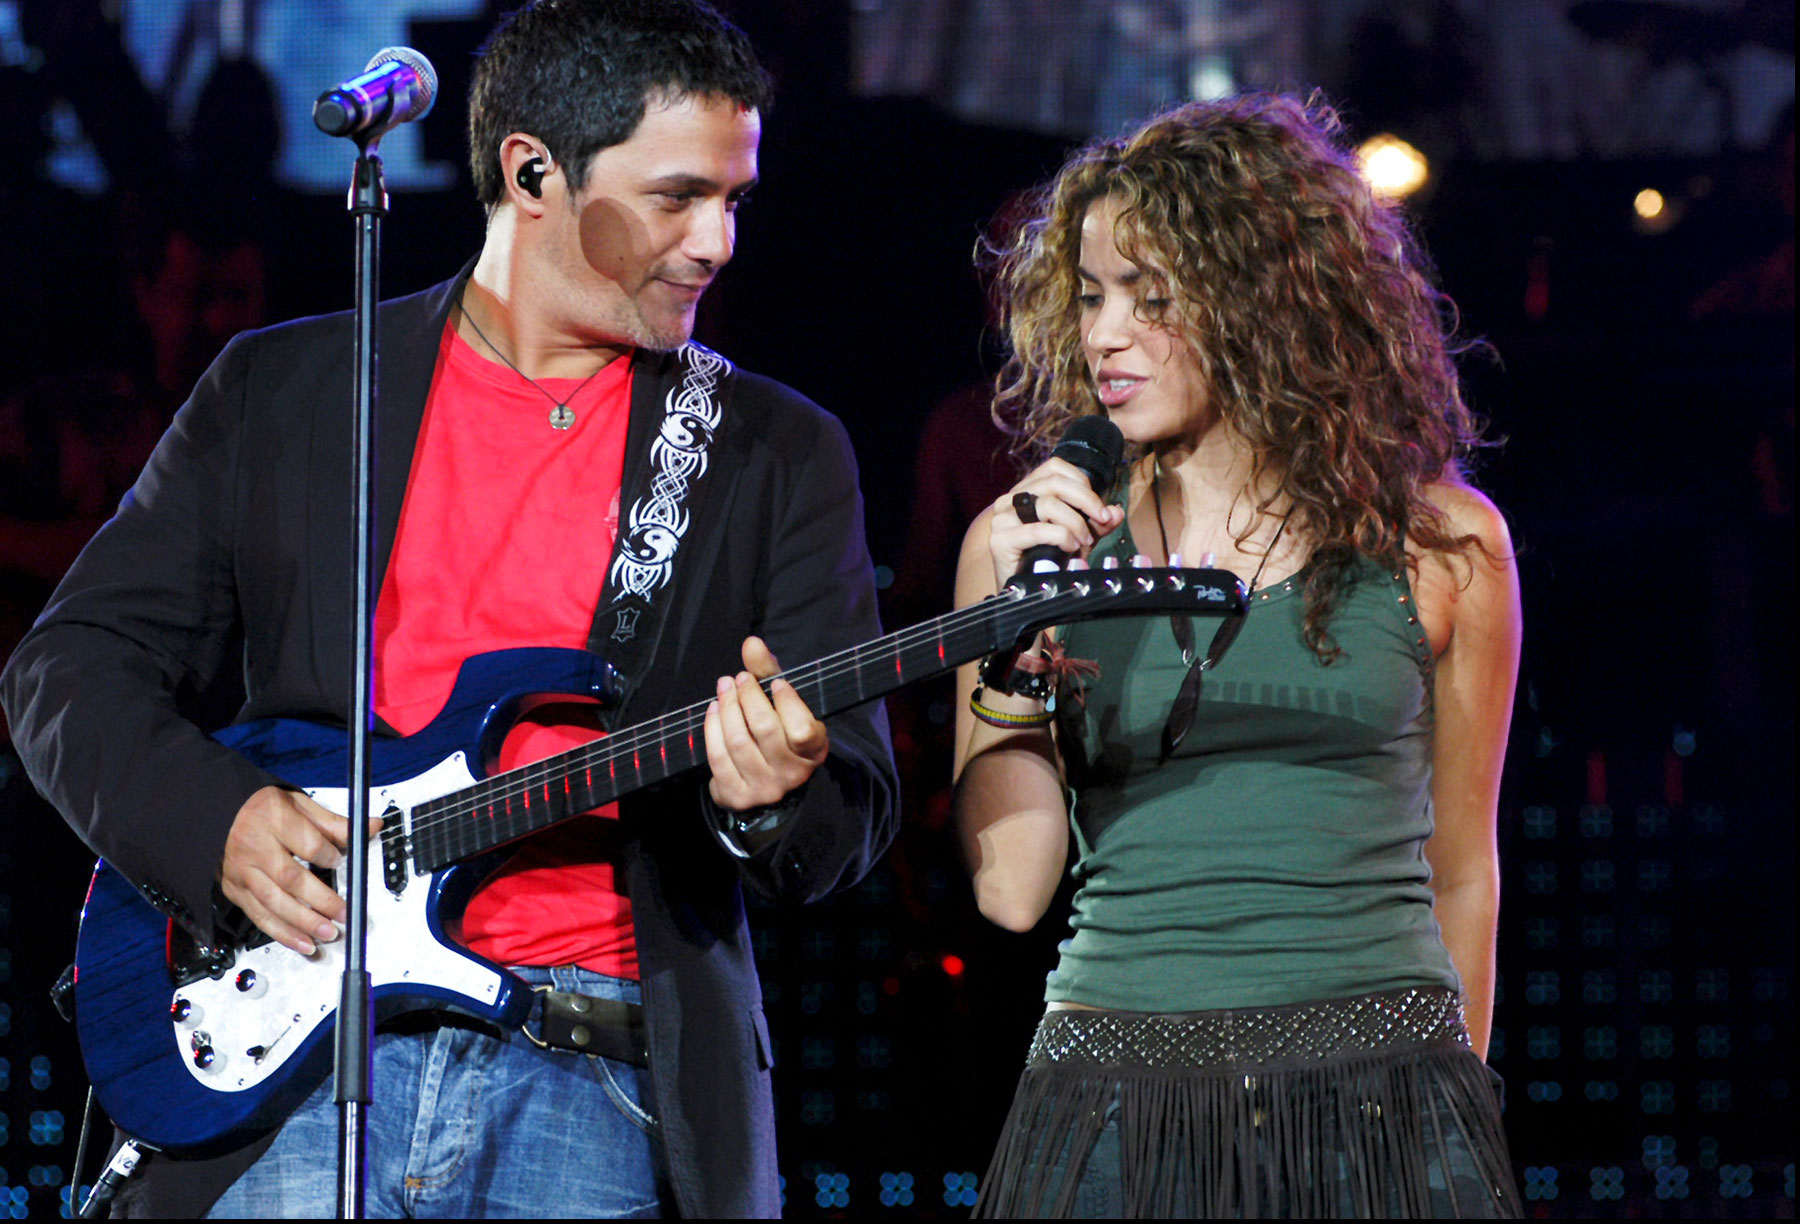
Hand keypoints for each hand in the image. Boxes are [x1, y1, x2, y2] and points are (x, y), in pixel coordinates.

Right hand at [218, 785, 379, 954]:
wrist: (216, 815)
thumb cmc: (261, 809)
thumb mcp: (298, 804)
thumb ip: (334, 822)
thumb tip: (370, 826)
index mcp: (273, 819)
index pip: (306, 842)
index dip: (328, 855)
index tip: (342, 862)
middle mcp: (254, 847)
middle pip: (289, 878)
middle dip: (320, 900)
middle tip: (343, 913)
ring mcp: (242, 871)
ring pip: (273, 902)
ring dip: (302, 923)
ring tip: (327, 933)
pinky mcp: (234, 891)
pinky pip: (258, 916)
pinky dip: (282, 933)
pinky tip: (303, 943)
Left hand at [705, 635, 827, 811]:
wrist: (763, 780)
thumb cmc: (778, 731)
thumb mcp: (782, 703)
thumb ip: (769, 673)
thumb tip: (751, 643)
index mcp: (812, 751)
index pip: (802, 729)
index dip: (788, 702)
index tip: (777, 683)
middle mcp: (792, 773)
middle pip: (765, 729)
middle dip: (747, 697)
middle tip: (739, 678)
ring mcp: (764, 788)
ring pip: (738, 742)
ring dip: (726, 709)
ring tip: (723, 689)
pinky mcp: (737, 796)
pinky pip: (718, 758)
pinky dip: (711, 729)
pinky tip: (713, 711)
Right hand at [986, 457, 1124, 585]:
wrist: (1024, 590)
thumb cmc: (1048, 560)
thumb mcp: (1077, 536)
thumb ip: (1096, 524)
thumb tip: (1117, 512)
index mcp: (1027, 490)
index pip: (1055, 467)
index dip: (1082, 483)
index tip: (1100, 508)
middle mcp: (1011, 499)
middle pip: (1054, 483)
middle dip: (1086, 500)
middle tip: (1102, 519)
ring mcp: (1002, 518)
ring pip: (1048, 504)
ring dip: (1075, 522)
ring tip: (1083, 541)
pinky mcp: (1000, 540)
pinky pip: (1038, 530)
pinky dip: (1061, 537)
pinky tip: (1070, 548)